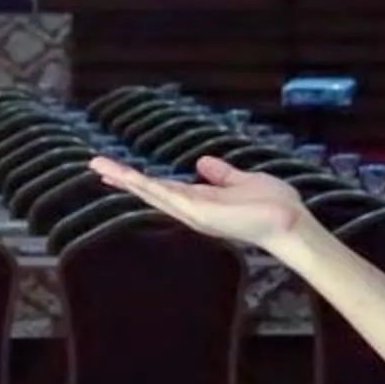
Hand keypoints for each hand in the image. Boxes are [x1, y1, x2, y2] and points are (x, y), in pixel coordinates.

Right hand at [84, 153, 304, 248]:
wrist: (289, 221)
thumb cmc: (272, 204)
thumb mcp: (242, 181)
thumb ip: (221, 174)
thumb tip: (202, 162)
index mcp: (200, 202)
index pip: (163, 188)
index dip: (140, 179)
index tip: (119, 170)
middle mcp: (191, 210)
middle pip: (150, 192)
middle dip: (123, 179)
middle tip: (95, 165)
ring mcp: (192, 213)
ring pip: (151, 193)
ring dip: (125, 179)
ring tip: (99, 166)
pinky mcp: (197, 212)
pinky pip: (166, 195)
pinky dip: (145, 185)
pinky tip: (127, 176)